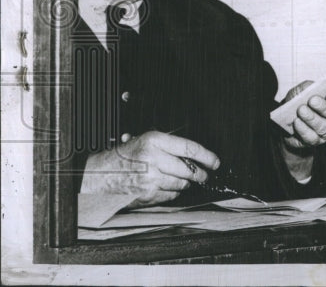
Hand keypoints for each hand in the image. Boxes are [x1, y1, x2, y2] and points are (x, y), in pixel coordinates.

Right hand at [80, 131, 219, 207]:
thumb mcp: (146, 141)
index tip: (215, 162)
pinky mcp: (147, 194)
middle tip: (204, 175)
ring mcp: (150, 179)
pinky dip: (172, 192)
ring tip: (179, 179)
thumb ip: (169, 146)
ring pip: (181, 183)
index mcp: (154, 141)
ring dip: (185, 183)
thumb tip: (196, 156)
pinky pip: (171, 195)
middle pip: (189, 169)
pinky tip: (165, 187)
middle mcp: (153, 159)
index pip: (189, 148)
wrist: (99, 175)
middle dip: (200, 174)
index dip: (207, 156)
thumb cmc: (124, 157)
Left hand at [280, 81, 325, 151]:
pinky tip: (297, 121)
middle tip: (312, 100)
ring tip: (301, 110)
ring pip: (323, 126)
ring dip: (311, 118)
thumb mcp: (302, 90)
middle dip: (324, 107)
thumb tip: (309, 88)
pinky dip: (303, 129)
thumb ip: (306, 87)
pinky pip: (311, 137)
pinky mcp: (315, 141)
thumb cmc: (299, 101)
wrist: (287, 120)